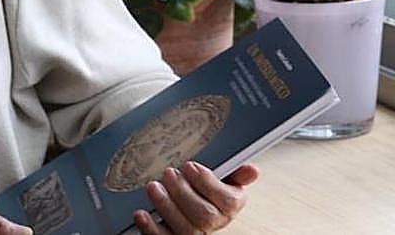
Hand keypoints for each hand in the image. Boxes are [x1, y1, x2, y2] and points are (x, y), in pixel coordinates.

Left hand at [133, 162, 258, 233]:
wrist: (188, 214)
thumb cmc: (204, 195)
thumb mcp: (221, 183)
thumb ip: (235, 175)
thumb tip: (252, 170)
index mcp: (229, 208)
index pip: (228, 202)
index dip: (208, 183)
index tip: (190, 167)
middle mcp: (213, 225)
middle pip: (204, 216)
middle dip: (183, 193)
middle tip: (169, 174)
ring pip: (184, 229)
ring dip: (166, 206)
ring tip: (153, 187)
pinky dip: (150, 227)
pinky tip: (142, 214)